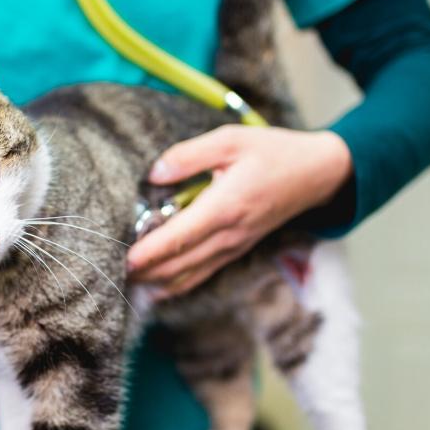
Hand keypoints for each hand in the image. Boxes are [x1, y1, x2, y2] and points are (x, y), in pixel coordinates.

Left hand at [127, 125, 351, 297]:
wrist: (316, 174)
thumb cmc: (272, 152)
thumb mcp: (231, 140)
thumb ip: (189, 156)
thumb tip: (154, 173)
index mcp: (226, 206)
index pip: (181, 237)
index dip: (150, 251)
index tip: (124, 259)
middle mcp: (229, 234)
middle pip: (179, 263)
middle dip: (145, 271)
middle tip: (112, 272)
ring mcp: (233, 247)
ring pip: (188, 275)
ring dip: (157, 281)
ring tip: (126, 283)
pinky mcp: (236, 250)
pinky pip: (202, 274)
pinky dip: (176, 285)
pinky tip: (155, 290)